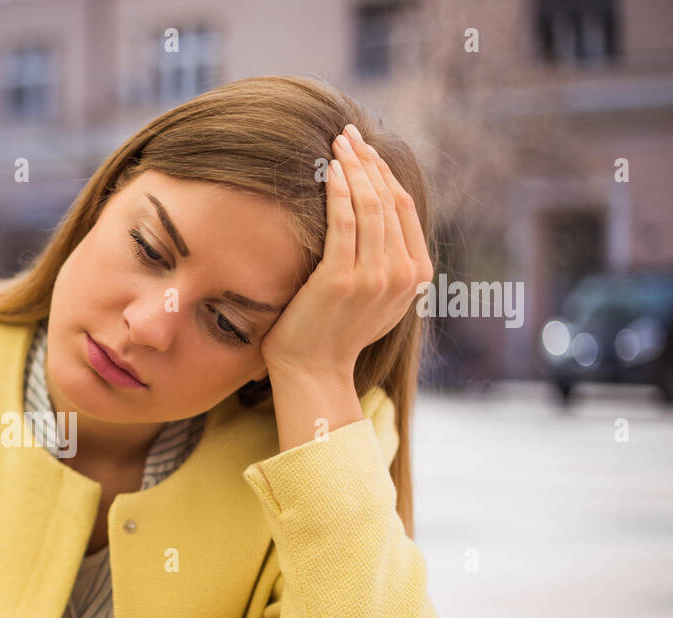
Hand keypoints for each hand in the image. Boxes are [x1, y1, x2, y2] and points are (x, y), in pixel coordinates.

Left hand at [258, 123, 432, 381]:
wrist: (313, 371)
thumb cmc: (333, 332)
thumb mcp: (374, 296)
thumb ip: (384, 261)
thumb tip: (376, 217)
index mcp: (416, 274)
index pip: (403, 207)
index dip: (384, 172)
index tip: (364, 148)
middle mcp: (402, 274)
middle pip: (388, 199)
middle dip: (368, 160)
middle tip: (347, 134)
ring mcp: (375, 277)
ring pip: (369, 205)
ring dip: (353, 167)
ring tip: (336, 142)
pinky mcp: (343, 279)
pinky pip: (344, 221)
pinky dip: (339, 190)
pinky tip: (329, 169)